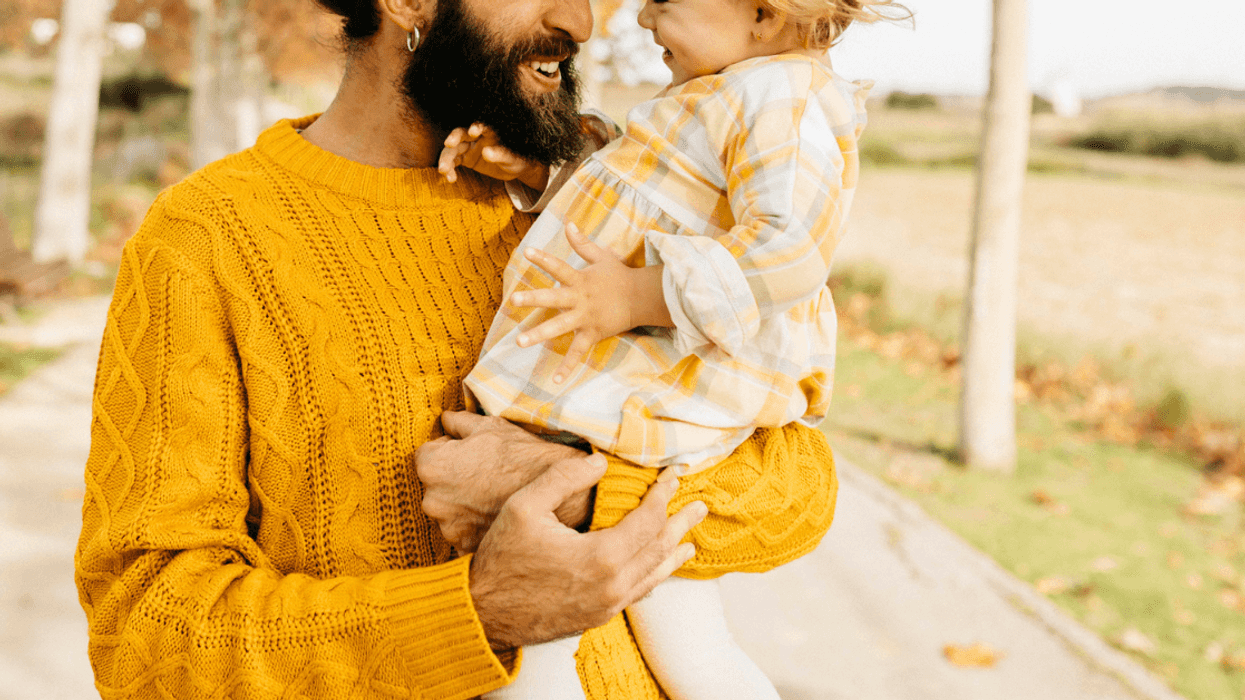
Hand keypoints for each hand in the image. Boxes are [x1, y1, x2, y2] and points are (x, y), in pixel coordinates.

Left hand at [415, 411, 590, 552]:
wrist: (557, 493)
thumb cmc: (523, 456)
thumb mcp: (491, 426)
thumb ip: (458, 421)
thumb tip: (446, 420)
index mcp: (432, 466)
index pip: (428, 454)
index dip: (451, 451)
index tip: (472, 454)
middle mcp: (432, 500)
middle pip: (436, 485)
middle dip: (454, 479)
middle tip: (485, 474)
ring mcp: (448, 528)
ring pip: (450, 511)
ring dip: (464, 504)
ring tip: (494, 494)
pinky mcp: (465, 548)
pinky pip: (464, 533)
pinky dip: (476, 526)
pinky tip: (496, 513)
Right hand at [438, 122, 548, 190]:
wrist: (514, 170)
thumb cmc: (516, 161)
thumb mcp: (511, 160)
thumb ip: (500, 155)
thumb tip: (486, 152)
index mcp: (490, 133)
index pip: (482, 126)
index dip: (477, 127)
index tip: (472, 132)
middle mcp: (477, 138)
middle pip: (461, 135)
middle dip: (453, 141)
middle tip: (448, 146)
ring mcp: (469, 147)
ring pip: (453, 150)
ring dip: (446, 159)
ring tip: (444, 172)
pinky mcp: (465, 158)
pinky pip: (453, 161)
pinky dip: (450, 169)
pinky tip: (450, 179)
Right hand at [470, 455, 706, 648]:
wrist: (481, 613)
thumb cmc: (500, 558)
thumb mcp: (524, 507)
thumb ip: (564, 478)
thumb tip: (599, 461)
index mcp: (601, 557)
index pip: (648, 520)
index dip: (664, 493)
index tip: (674, 473)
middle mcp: (613, 586)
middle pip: (660, 549)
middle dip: (680, 523)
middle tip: (700, 506)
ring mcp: (607, 605)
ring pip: (652, 576)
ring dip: (672, 554)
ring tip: (690, 541)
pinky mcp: (597, 617)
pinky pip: (636, 594)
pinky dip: (653, 577)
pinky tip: (656, 572)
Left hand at [511, 224, 638, 383]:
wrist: (642, 298)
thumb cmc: (619, 276)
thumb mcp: (602, 257)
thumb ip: (582, 243)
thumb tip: (568, 224)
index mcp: (581, 279)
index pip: (560, 266)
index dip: (544, 259)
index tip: (528, 252)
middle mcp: (580, 299)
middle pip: (554, 298)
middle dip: (534, 299)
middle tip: (514, 300)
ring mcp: (586, 318)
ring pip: (559, 327)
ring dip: (539, 334)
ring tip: (519, 341)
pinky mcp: (592, 334)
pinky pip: (577, 353)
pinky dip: (567, 368)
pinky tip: (554, 382)